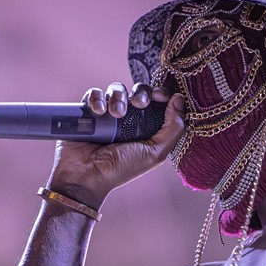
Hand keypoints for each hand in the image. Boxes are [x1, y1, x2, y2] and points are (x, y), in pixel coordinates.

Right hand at [46, 82, 185, 209]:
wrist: (86, 176)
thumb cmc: (121, 169)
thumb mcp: (154, 153)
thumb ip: (173, 128)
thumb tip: (178, 99)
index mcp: (146, 127)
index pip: (157, 102)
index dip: (160, 94)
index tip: (158, 97)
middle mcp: (127, 118)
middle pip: (137, 91)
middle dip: (140, 93)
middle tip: (139, 104)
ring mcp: (107, 114)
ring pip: (116, 89)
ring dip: (118, 97)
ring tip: (115, 114)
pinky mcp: (87, 111)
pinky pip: (93, 94)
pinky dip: (96, 98)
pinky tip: (98, 111)